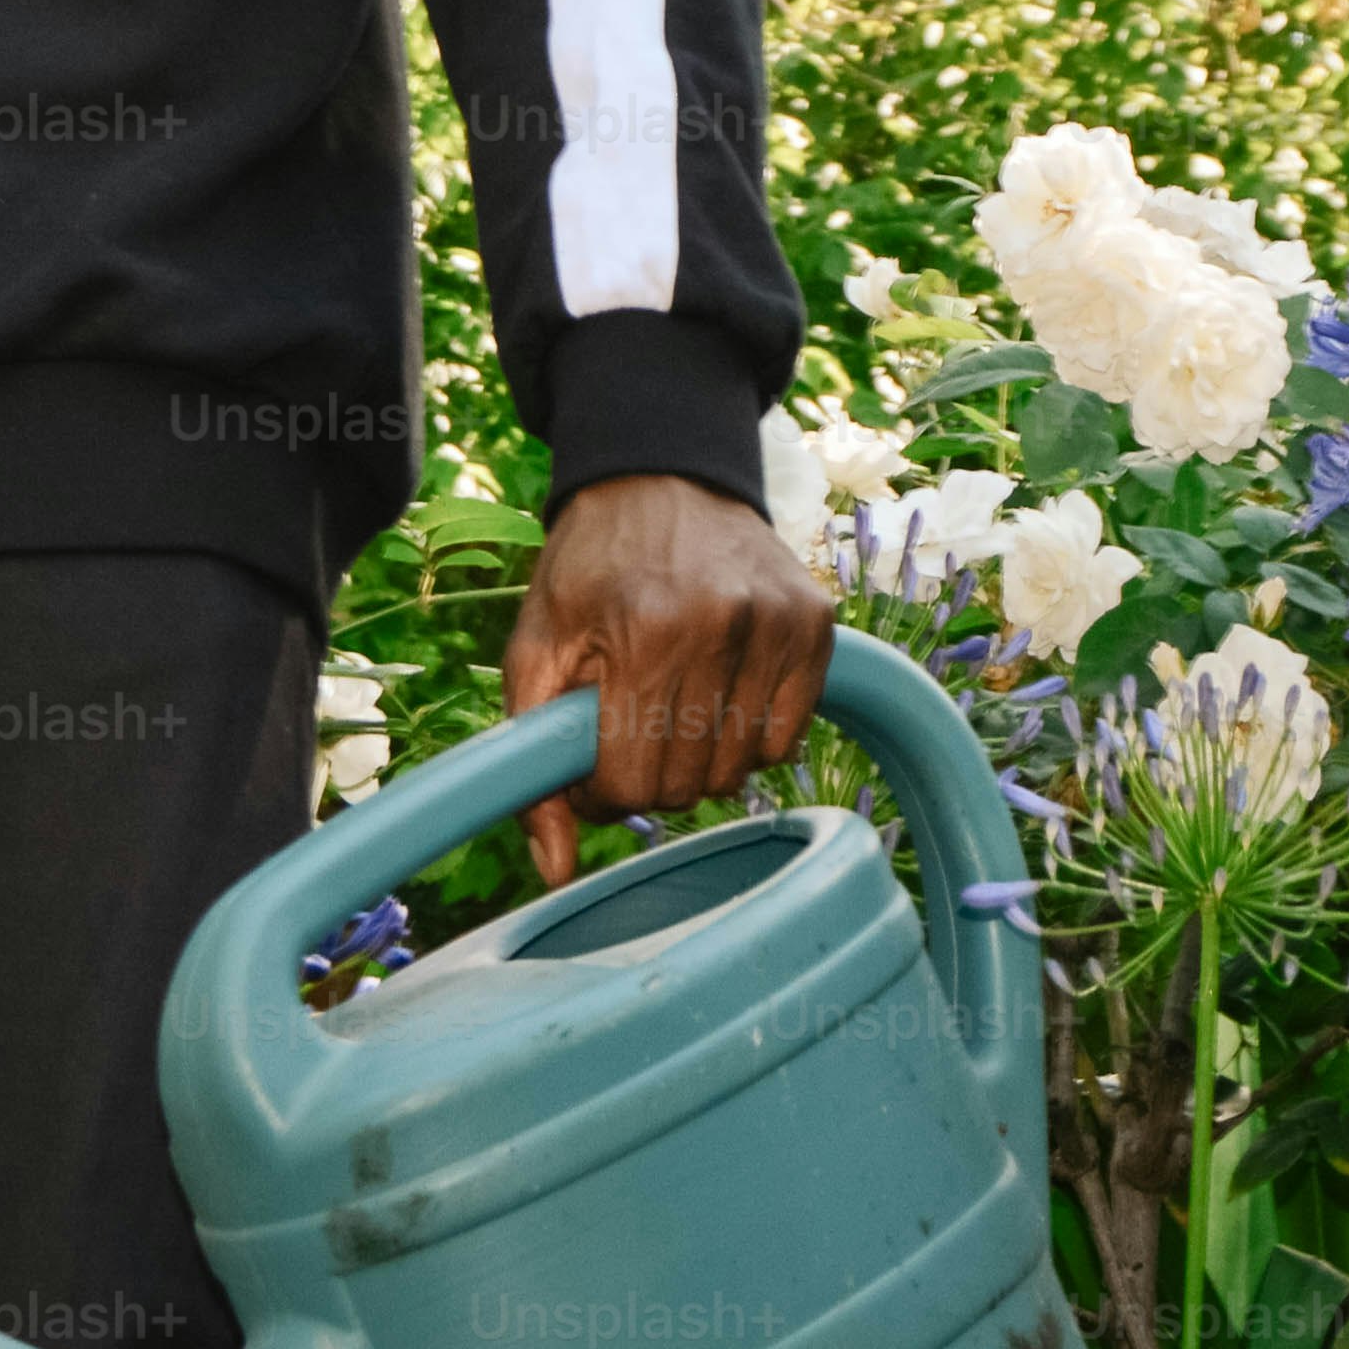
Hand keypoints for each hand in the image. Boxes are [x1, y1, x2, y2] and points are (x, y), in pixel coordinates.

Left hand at [501, 473, 837, 888]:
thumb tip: (552, 870)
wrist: (660, 478)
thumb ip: (532, 762)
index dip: (601, 791)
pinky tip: (721, 694)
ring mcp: (776, 623)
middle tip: (631, 724)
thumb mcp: (536, 649)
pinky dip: (752, 737)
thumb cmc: (589, 570)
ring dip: (701, 758)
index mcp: (643, 632)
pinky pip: (788, 740)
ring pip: (741, 771)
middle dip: (649, 775)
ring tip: (674, 704)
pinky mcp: (816, 624)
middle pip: (688, 785)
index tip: (592, 757)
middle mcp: (720, 626)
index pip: (631, 784)